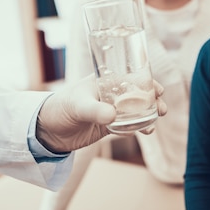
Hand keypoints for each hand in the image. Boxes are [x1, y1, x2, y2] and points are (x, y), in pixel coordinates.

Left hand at [36, 74, 165, 152]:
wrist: (48, 130)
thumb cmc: (61, 108)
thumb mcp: (78, 106)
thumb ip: (95, 111)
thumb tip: (113, 116)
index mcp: (104, 82)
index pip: (130, 78)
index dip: (147, 82)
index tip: (159, 90)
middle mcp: (110, 95)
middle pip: (137, 94)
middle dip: (152, 100)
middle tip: (162, 108)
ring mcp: (110, 110)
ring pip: (135, 111)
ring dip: (148, 115)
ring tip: (155, 122)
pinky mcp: (107, 126)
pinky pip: (128, 125)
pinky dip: (139, 128)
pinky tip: (145, 132)